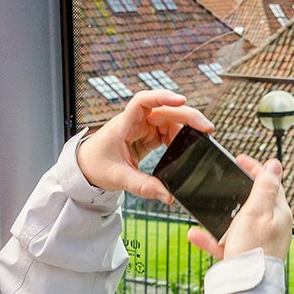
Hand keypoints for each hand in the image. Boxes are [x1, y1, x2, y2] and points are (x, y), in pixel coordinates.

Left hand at [77, 89, 211, 200]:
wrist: (86, 167)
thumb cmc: (95, 166)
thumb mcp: (118, 178)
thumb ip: (143, 187)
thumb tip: (168, 196)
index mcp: (123, 124)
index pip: (142, 102)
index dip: (162, 97)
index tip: (182, 100)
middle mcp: (135, 121)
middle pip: (164, 110)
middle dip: (187, 116)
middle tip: (207, 129)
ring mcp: (142, 127)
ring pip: (170, 119)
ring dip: (185, 128)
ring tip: (199, 141)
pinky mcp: (147, 135)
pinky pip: (168, 131)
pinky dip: (179, 138)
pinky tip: (186, 147)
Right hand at [188, 156, 291, 261]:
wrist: (248, 286)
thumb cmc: (254, 248)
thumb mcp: (257, 211)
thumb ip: (265, 187)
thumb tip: (276, 164)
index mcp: (279, 212)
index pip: (270, 183)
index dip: (255, 168)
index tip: (239, 159)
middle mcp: (272, 226)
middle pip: (254, 201)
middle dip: (236, 191)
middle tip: (223, 182)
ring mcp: (259, 241)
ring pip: (237, 222)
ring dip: (219, 217)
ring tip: (203, 212)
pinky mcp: (246, 255)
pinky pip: (226, 242)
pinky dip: (211, 238)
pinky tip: (195, 235)